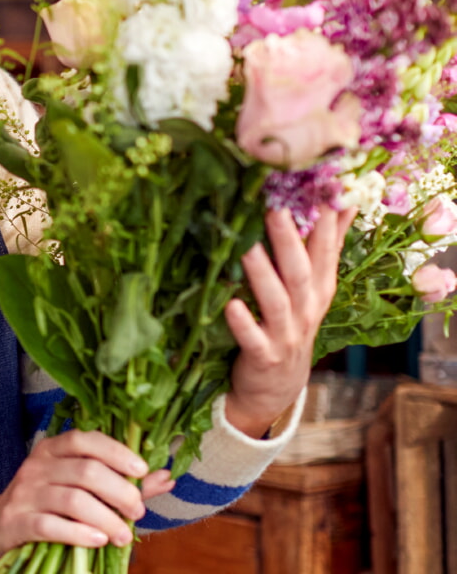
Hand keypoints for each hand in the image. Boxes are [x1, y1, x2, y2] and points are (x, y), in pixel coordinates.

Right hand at [0, 430, 176, 573]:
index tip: (142, 471)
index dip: (116, 452)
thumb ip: (121, 482)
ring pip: (73, 500)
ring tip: (124, 537)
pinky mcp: (16, 522)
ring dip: (106, 519)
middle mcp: (36, 467)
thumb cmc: (46, 506)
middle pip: (86, 472)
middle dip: (120, 493)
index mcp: (52, 450)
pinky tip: (97, 541)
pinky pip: (50, 525)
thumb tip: (167, 477)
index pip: (84, 440)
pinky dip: (78, 534)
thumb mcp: (78, 488)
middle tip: (138, 512)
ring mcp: (24, 494)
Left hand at [223, 206, 355, 438]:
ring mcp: (287, 334)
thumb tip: (342, 201)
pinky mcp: (264, 356)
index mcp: (319, 288)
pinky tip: (231, 305)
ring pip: (277, 301)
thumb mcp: (312, 287)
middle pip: (300, 270)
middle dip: (288, 239)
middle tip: (274, 206)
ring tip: (246, 247)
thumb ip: (324, 245)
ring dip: (262, 274)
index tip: (320, 186)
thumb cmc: (290, 323)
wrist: (277, 387)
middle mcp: (307, 308)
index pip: (326, 249)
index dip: (325, 220)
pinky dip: (243, 323)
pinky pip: (253, 338)